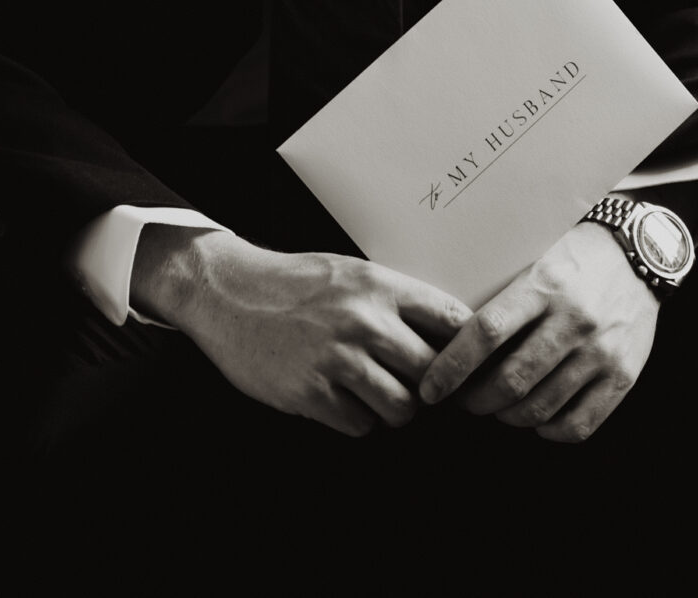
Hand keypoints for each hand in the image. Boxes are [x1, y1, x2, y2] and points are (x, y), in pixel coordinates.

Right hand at [135, 226, 470, 437]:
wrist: (230, 293)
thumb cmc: (296, 283)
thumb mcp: (351, 273)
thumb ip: (394, 300)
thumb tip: (448, 335)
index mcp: (379, 286)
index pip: (451, 320)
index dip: (467, 348)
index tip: (466, 363)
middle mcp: (364, 321)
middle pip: (432, 374)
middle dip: (428, 387)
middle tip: (413, 385)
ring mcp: (336, 359)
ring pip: (401, 409)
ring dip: (392, 408)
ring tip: (374, 393)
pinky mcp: (310, 392)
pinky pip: (360, 425)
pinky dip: (355, 418)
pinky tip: (338, 397)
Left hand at [417, 220, 659, 442]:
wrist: (640, 253)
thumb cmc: (574, 255)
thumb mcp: (536, 257)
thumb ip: (502, 293)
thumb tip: (446, 331)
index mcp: (544, 285)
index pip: (487, 333)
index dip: (452, 366)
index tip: (430, 388)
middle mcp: (573, 320)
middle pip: (511, 380)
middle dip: (476, 401)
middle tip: (462, 401)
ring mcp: (600, 351)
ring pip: (540, 408)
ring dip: (508, 416)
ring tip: (497, 407)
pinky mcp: (622, 376)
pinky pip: (578, 425)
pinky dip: (549, 430)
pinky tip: (538, 418)